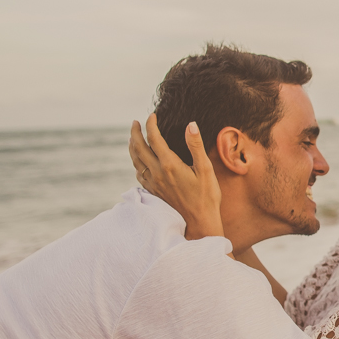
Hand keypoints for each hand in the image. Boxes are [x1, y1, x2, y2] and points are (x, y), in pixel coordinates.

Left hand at [130, 114, 223, 239]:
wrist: (199, 222)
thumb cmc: (206, 196)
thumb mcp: (205, 169)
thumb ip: (196, 146)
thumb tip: (191, 124)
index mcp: (169, 165)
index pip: (154, 138)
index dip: (151, 124)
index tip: (152, 115)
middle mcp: (157, 173)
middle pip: (138, 148)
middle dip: (135, 133)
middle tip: (135, 122)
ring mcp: (153, 184)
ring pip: (135, 161)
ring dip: (132, 147)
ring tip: (132, 138)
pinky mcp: (153, 192)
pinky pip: (138, 174)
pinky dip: (136, 163)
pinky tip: (139, 162)